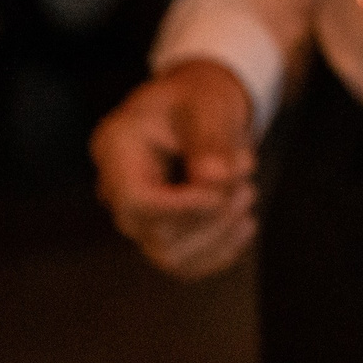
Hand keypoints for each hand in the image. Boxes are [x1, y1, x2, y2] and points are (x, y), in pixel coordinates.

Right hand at [91, 60, 256, 279]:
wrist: (196, 109)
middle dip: (210, 217)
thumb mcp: (206, 102)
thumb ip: (210, 137)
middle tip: (246, 186)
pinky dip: (220, 252)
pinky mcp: (162, 233)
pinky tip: (245, 226)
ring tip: (246, 194)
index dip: (181, 206)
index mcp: (116, 149)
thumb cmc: (196, 98)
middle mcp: (117, 190)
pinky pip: (185, 264)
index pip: (136, 200)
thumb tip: (215, 179)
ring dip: (218, 235)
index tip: (222, 194)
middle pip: (154, 233)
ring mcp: (138, 216)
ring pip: (170, 256)